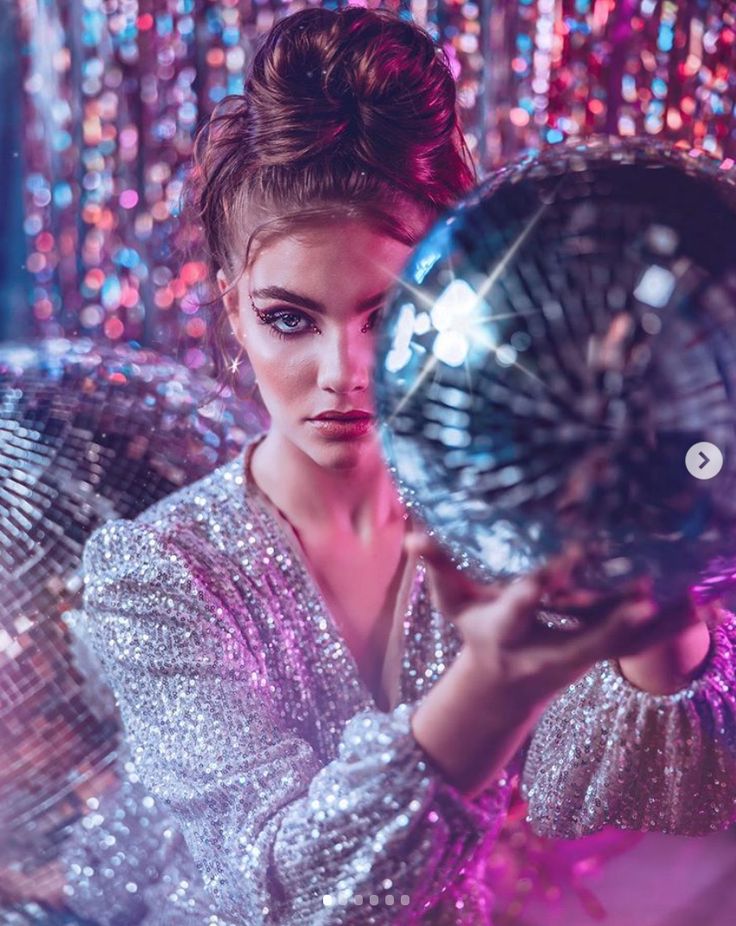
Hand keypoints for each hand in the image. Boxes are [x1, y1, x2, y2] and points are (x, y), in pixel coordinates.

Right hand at [404, 531, 699, 700]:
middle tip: (646, 593)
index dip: (536, 589)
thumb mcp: (453, 605)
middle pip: (585, 639)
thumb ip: (438, 568)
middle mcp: (548, 652)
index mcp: (506, 634)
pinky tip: (702, 602)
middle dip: (612, 619)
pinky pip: (639, 643)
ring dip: (658, 626)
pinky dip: (669, 626)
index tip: (555, 567)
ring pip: (624, 646)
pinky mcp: (602, 657)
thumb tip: (414, 535)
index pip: (520, 609)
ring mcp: (580, 659)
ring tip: (695, 599)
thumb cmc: (477, 634)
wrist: (504, 685)